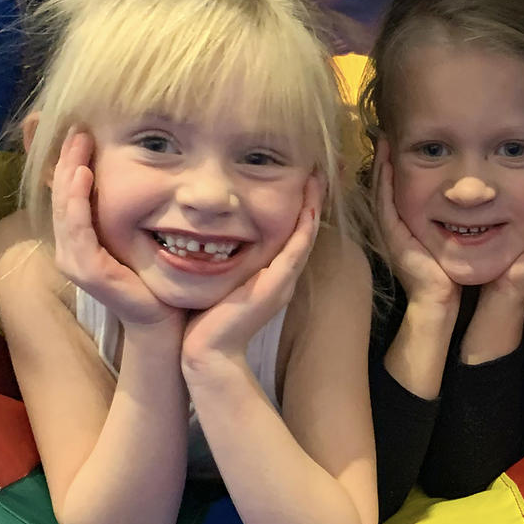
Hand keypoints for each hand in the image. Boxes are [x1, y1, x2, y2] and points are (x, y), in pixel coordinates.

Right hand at [52, 128, 180, 330]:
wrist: (164, 317)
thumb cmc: (152, 274)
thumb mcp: (136, 230)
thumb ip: (127, 203)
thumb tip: (126, 168)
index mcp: (78, 236)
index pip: (65, 189)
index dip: (68, 158)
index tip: (81, 127)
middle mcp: (69, 247)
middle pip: (60, 193)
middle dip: (66, 157)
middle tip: (78, 127)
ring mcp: (75, 260)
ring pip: (65, 207)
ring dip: (69, 173)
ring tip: (77, 145)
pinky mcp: (89, 271)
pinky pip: (79, 230)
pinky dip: (78, 202)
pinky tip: (85, 177)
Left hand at [181, 173, 322, 372]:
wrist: (207, 353)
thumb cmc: (206, 320)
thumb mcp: (219, 281)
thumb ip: (220, 260)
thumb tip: (206, 235)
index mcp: (272, 274)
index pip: (292, 232)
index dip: (300, 205)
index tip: (300, 177)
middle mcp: (283, 276)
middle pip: (304, 230)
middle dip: (311, 199)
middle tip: (318, 170)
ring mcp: (283, 281)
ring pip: (305, 235)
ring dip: (313, 206)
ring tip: (317, 179)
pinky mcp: (277, 285)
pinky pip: (297, 249)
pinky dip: (305, 227)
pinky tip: (309, 206)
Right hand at [373, 138, 458, 311]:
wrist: (439, 298)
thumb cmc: (448, 270)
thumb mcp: (449, 236)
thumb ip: (453, 217)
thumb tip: (470, 194)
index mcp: (405, 224)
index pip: (396, 187)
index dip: (394, 164)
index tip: (399, 141)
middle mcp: (395, 224)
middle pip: (385, 185)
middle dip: (384, 159)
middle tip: (386, 133)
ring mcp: (390, 230)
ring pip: (381, 190)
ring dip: (381, 165)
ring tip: (384, 141)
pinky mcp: (393, 235)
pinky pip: (385, 203)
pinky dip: (384, 183)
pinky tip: (386, 164)